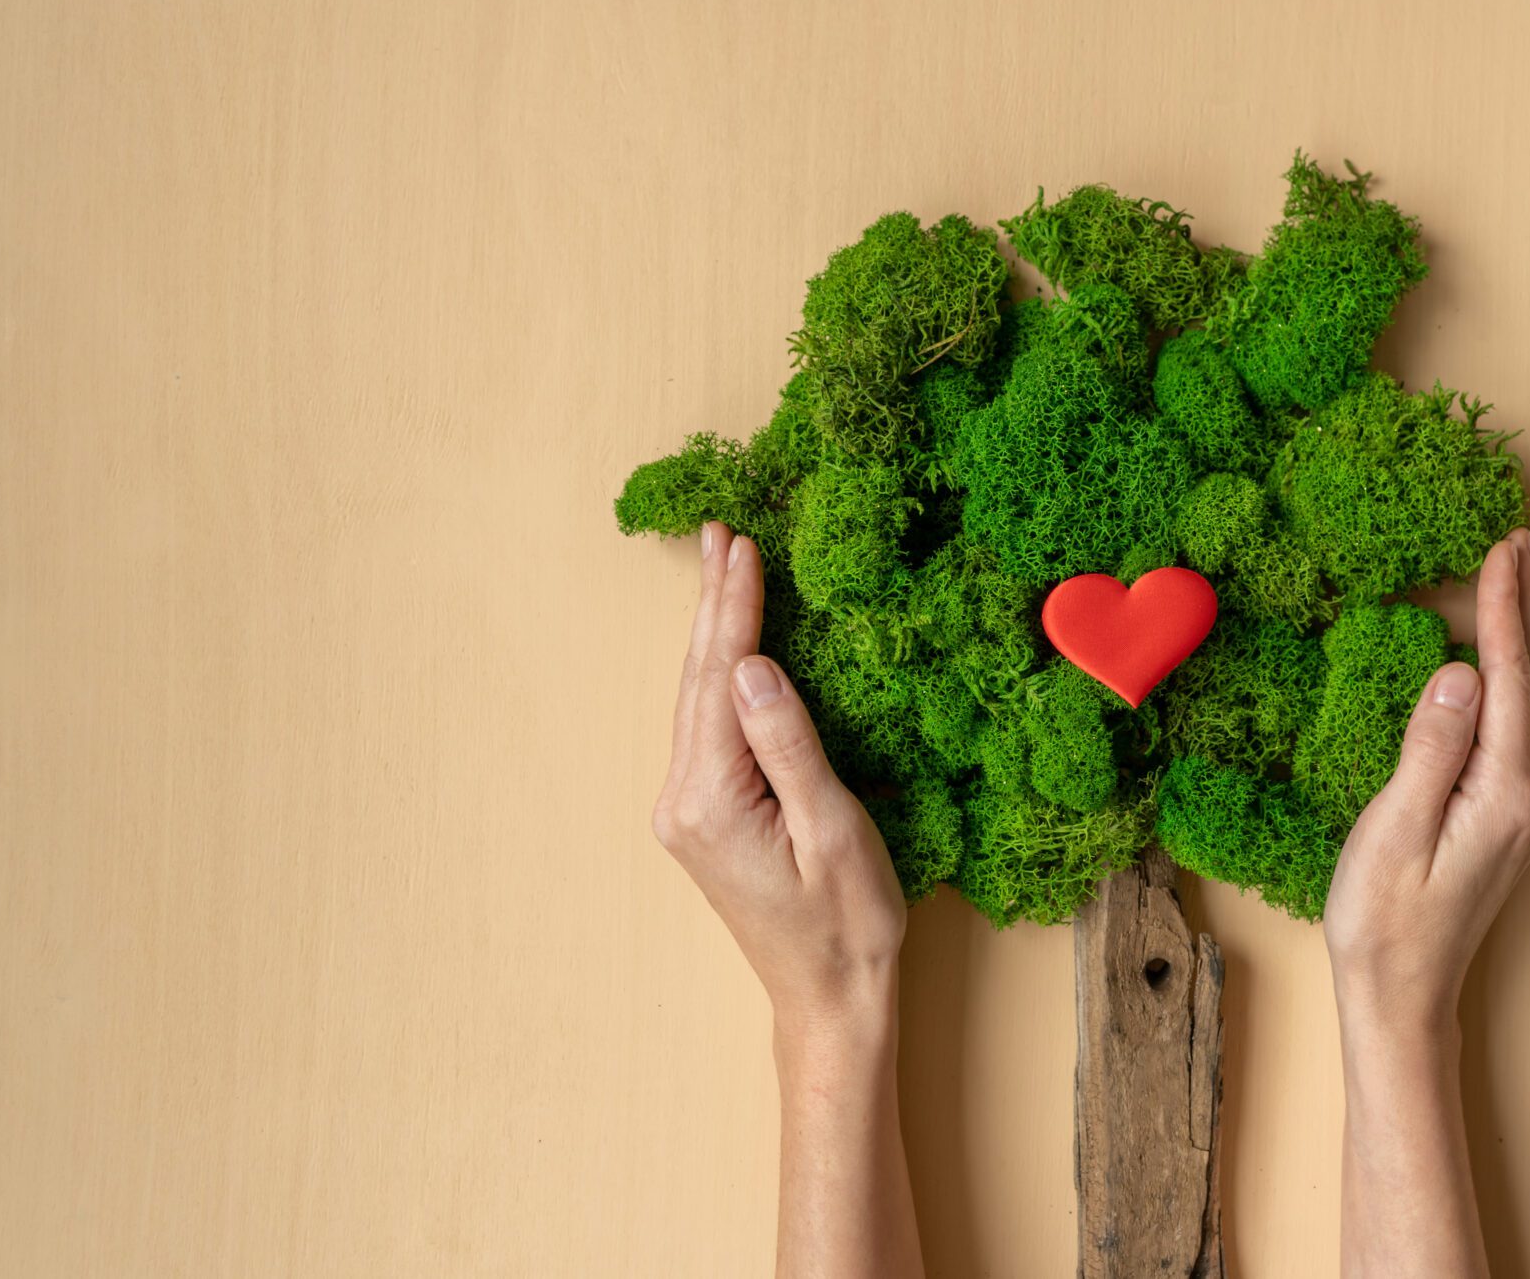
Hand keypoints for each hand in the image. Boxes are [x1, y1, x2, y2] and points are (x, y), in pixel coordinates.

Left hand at [650, 522, 907, 1044]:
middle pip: (698, 680)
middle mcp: (682, 802)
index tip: (743, 544)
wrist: (829, 998)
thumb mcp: (832, 829)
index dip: (734, 607)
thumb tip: (752, 666)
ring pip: (699, 699)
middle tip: (722, 531)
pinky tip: (731, 644)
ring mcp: (688, 811)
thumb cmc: (847, 923)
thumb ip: (788, 744)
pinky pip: (710, 726)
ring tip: (723, 566)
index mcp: (710, 800)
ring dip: (714, 631)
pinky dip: (721, 672)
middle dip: (713, 603)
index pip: (720, 679)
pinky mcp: (705, 818)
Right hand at [1323, 528, 1529, 1037]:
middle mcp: (1527, 796)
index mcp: (1505, 793)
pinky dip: (1504, 678)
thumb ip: (1431, 749)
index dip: (1503, 609)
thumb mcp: (1396, 830)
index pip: (1509, 678)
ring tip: (1506, 582)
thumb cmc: (1386, 924)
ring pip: (1524, 702)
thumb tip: (1459, 673)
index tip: (1503, 549)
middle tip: (1517, 543)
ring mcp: (1520, 809)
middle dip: (1521, 608)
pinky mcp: (1502, 818)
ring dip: (1516, 638)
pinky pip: (1510, 727)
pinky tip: (1487, 664)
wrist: (1400, 1000)